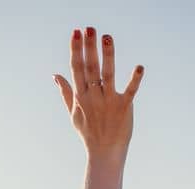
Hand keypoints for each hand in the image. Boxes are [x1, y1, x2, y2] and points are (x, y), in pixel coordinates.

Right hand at [54, 26, 142, 158]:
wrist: (104, 153)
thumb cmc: (88, 133)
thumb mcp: (73, 113)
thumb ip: (65, 92)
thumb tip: (55, 75)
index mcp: (81, 96)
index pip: (77, 68)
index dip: (76, 49)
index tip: (76, 32)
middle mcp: (93, 97)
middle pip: (90, 67)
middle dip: (89, 47)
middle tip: (90, 28)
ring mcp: (109, 102)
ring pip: (108, 74)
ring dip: (108, 55)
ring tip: (107, 37)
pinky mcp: (124, 107)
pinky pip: (130, 91)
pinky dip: (135, 80)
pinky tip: (140, 67)